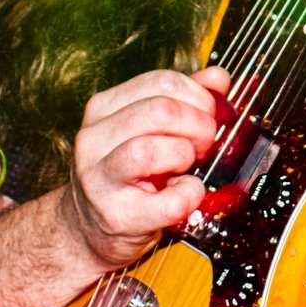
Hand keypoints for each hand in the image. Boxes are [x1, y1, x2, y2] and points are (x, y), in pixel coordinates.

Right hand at [61, 66, 231, 269]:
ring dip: (185, 156)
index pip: (161, 82)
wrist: (88, 228)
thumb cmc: (125, 176)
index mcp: (103, 109)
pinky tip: (186, 193)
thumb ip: (183, 100)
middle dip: (199, 125)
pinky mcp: (118, 216)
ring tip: (187, 167)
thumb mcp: (148, 130)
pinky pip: (170, 200)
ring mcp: (100, 178)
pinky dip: (190, 195)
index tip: (208, 115)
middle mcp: (94, 139)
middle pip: (161, 111)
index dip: (198, 96)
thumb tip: (217, 78)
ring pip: (151, 150)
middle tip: (204, 144)